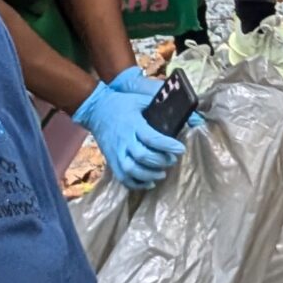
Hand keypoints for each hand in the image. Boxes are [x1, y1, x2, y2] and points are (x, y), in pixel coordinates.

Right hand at [75, 68, 185, 189]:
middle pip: (141, 156)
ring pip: (130, 170)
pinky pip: (122, 178)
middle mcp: (124, 140)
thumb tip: (187, 114)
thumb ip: (161, 105)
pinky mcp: (111, 160)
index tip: (181, 149)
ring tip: (162, 174)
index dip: (167, 145)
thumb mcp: (141, 99)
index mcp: (133, 124)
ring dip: (148, 175)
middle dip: (160, 161)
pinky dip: (136, 184)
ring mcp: (116, 152)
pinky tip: (149, 182)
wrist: (96, 109)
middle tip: (173, 160)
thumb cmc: (122, 103)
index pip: (151, 137)